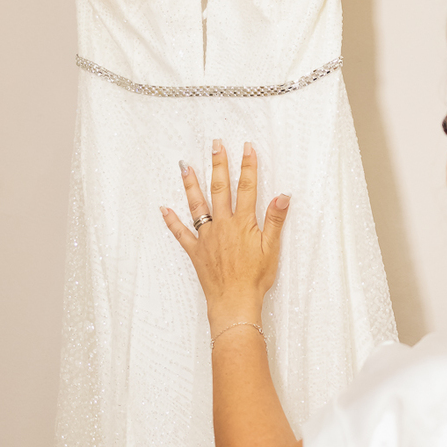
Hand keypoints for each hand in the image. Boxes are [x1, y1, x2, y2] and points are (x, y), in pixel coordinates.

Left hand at [161, 141, 289, 331]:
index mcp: (243, 223)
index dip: (248, 166)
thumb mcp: (272, 248)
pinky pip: (181, 233)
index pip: (247, 187)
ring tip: (185, 165)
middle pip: (220, 189)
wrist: (234, 301)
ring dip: (191, 184)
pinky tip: (164, 208)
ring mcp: (207, 237)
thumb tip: (282, 195)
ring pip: (198, 205)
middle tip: (215, 145)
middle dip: (218, 165)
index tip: (246, 147)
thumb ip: (276, 220)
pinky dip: (171, 220)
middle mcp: (223, 225)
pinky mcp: (196, 251)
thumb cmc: (255, 278)